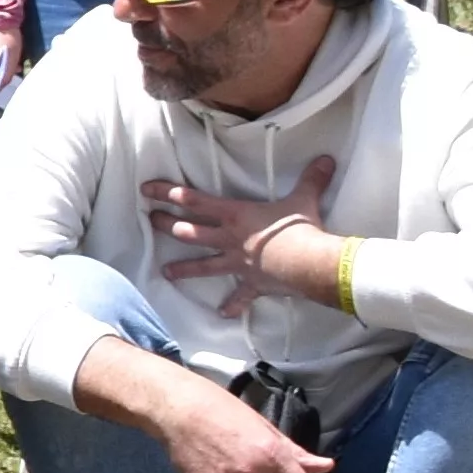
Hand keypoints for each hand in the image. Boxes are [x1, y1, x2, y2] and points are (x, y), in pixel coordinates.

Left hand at [145, 157, 349, 318]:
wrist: (309, 264)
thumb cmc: (300, 228)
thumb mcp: (304, 198)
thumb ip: (312, 178)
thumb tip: (326, 159)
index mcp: (236, 215)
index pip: (195, 200)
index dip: (169, 193)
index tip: (145, 189)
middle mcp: (230, 239)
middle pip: (190, 232)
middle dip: (167, 226)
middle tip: (150, 221)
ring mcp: (238, 264)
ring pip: (205, 266)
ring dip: (185, 269)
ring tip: (166, 273)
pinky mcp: (253, 284)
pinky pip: (241, 296)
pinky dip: (233, 305)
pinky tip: (223, 313)